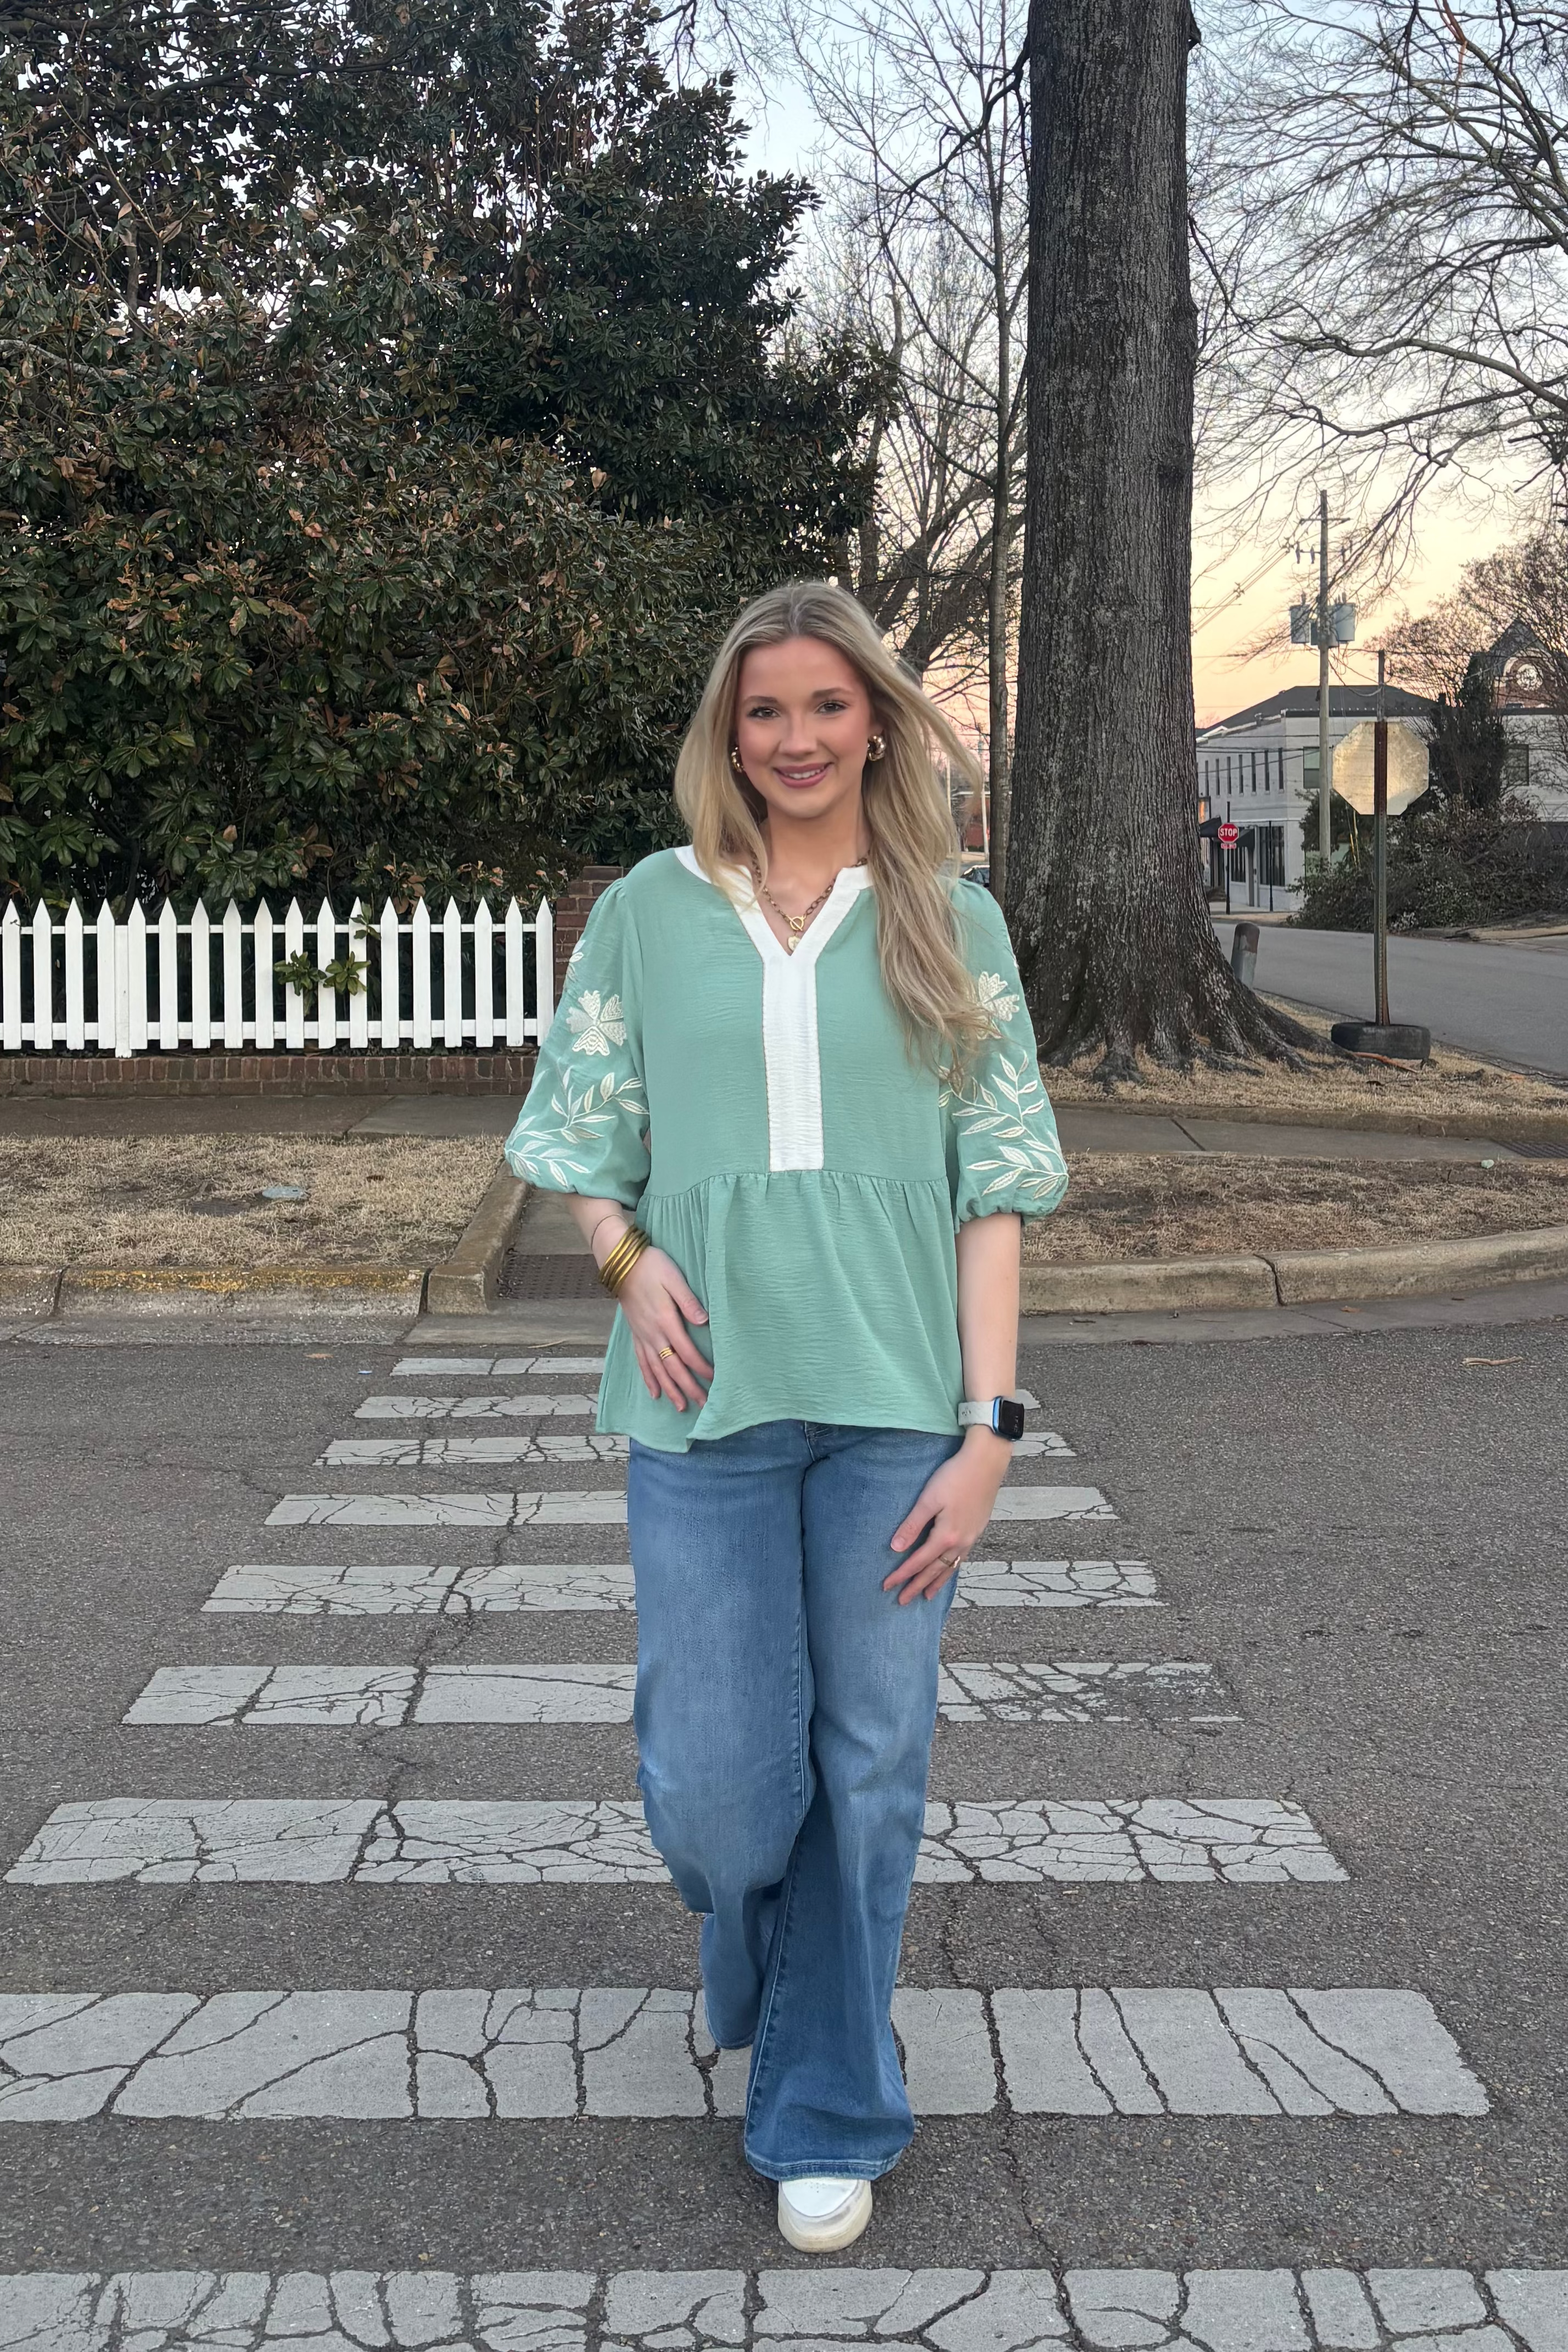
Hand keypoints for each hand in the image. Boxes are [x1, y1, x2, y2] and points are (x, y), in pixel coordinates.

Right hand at [618, 1244, 711, 1410]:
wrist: (621, 1262)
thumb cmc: (651, 1266)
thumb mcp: (674, 1278)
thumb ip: (688, 1301)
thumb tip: (704, 1322)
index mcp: (665, 1320)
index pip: (687, 1352)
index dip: (701, 1368)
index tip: (715, 1380)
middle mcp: (653, 1333)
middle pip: (673, 1367)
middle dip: (689, 1387)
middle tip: (704, 1405)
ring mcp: (642, 1336)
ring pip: (657, 1370)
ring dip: (670, 1390)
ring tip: (682, 1407)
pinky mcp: (635, 1334)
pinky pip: (641, 1362)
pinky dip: (649, 1379)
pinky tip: (655, 1393)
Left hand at [883, 1430, 1012, 1604]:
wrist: (986, 1462)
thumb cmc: (955, 1476)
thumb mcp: (929, 1499)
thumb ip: (913, 1525)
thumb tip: (896, 1548)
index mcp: (946, 1536)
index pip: (918, 1562)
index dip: (901, 1575)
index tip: (887, 1586)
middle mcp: (960, 1542)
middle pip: (935, 1571)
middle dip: (917, 1586)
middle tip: (903, 1601)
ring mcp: (971, 1538)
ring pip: (950, 1568)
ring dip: (936, 1583)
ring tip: (926, 1596)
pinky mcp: (977, 1530)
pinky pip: (961, 1559)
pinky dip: (951, 1570)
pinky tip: (949, 1570)